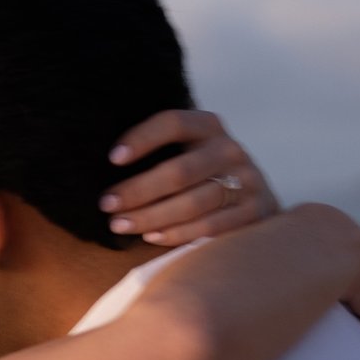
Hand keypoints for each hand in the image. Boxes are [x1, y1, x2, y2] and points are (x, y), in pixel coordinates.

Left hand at [102, 110, 278, 245]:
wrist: (258, 199)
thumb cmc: (203, 175)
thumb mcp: (188, 150)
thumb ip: (159, 151)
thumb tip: (102, 166)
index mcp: (209, 126)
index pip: (173, 123)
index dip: (142, 138)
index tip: (112, 158)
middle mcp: (230, 150)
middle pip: (180, 171)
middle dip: (138, 190)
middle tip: (107, 204)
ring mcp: (246, 181)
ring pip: (194, 203)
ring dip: (152, 216)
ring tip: (120, 225)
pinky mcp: (254, 212)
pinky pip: (210, 227)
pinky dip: (178, 234)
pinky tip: (151, 236)